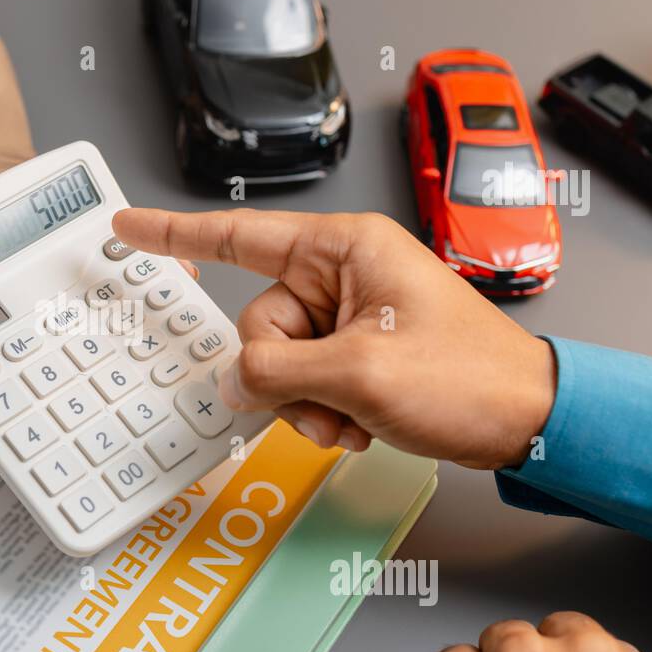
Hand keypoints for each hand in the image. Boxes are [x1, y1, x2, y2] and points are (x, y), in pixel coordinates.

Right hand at [111, 208, 554, 468]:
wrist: (524, 421)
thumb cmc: (470, 377)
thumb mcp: (360, 374)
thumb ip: (279, 373)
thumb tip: (233, 381)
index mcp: (344, 249)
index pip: (240, 236)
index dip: (175, 234)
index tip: (127, 229)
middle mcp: (341, 276)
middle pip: (259, 323)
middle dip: (282, 376)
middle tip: (325, 401)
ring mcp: (348, 317)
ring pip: (278, 362)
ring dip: (305, 403)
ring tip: (353, 417)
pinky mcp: (356, 353)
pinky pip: (303, 381)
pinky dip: (321, 411)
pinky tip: (359, 422)